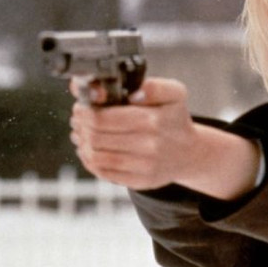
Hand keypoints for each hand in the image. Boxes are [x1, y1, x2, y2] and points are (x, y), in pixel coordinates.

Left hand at [69, 77, 261, 197]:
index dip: (85, 112)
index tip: (82, 106)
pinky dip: (90, 160)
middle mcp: (149, 145)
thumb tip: (131, 93)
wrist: (189, 152)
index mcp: (153, 120)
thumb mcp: (173, 93)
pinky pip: (103, 172)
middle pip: (95, 136)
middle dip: (80, 125)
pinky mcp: (140, 181)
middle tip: (78, 118)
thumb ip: (151, 86)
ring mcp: (145, 166)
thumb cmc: (174, 119)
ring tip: (82, 134)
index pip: (102, 118)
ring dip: (82, 143)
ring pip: (95, 156)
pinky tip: (91, 150)